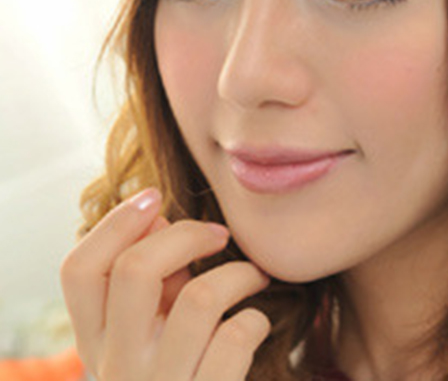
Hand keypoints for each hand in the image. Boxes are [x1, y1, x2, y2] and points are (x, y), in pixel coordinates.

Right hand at [61, 188, 270, 380]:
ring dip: (239, 274)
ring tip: (256, 277)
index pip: (78, 270)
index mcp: (96, 347)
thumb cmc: (180, 380)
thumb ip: (152, 286)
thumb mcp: (150, 339)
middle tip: (220, 235)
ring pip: (200, 299)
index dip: (115, 223)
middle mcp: (117, 370)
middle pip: (135, 270)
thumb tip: (159, 216)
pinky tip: (257, 325)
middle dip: (187, 233)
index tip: (156, 197)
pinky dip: (256, 319)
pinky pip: (236, 339)